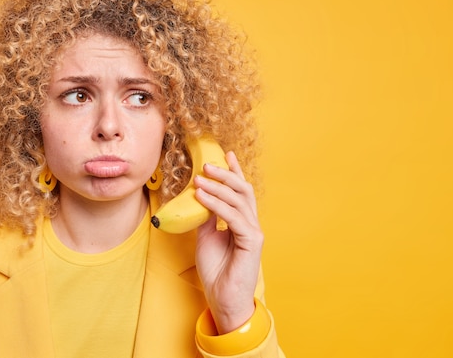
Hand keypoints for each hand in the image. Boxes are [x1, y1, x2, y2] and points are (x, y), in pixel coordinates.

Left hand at [194, 151, 263, 333]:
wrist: (223, 299)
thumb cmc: (216, 270)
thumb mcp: (206, 238)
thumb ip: (206, 218)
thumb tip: (199, 198)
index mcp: (242, 221)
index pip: (240, 191)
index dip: (235, 171)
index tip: (225, 154)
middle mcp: (251, 223)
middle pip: (242, 190)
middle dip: (226, 174)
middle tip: (207, 163)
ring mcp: (253, 232)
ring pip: (238, 200)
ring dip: (218, 187)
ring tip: (200, 178)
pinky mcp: (252, 241)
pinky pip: (234, 217)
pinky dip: (217, 205)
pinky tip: (203, 197)